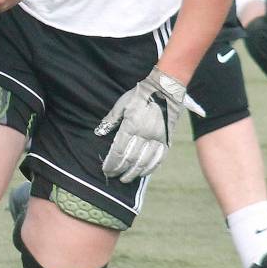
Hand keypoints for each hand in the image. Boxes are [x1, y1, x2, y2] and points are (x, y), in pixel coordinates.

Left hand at [94, 67, 203, 183]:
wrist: (166, 89)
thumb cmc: (141, 95)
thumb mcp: (122, 103)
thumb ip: (111, 119)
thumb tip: (99, 132)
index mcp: (131, 125)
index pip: (119, 150)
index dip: (112, 162)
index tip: (106, 169)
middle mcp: (145, 134)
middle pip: (130, 159)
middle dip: (120, 170)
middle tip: (113, 176)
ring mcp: (157, 138)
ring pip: (144, 162)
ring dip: (134, 173)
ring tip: (125, 179)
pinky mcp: (167, 139)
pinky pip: (159, 159)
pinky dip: (150, 168)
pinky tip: (143, 173)